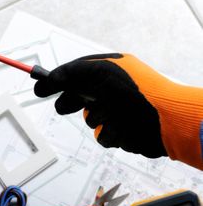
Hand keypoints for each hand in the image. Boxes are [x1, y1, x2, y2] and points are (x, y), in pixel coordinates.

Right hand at [35, 53, 168, 157]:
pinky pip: (102, 135)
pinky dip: (108, 132)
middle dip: (71, 102)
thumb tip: (47, 79)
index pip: (75, 73)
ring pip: (89, 118)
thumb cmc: (136, 90)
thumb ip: (69, 73)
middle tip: (65, 106)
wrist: (165, 121)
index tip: (39, 88)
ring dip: (96, 117)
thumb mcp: (98, 72)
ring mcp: (116, 110)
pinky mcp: (120, 130)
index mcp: (108, 70)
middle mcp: (111, 89)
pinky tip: (120, 127)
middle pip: (78, 97)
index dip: (56, 80)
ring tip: (110, 114)